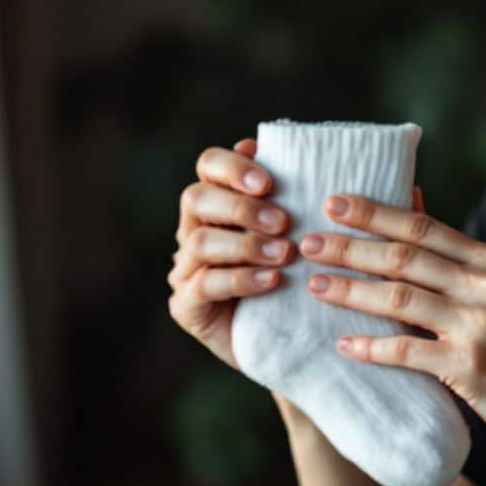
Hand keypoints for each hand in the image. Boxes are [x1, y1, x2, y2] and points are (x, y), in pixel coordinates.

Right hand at [167, 137, 297, 369]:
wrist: (291, 338)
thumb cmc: (296, 272)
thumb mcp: (300, 230)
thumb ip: (293, 192)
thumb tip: (276, 147)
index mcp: (218, 201)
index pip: (209, 165)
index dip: (233, 166)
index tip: (269, 182)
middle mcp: (194, 229)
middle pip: (197, 198)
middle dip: (242, 206)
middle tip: (284, 222)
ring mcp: (185, 269)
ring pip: (200, 241)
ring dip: (247, 244)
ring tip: (285, 254)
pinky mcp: (186, 306)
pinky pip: (204, 285)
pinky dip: (241, 279)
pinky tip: (272, 281)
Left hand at [297, 191, 485, 468]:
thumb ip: (458, 264)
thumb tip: (412, 214)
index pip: (423, 226)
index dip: (375, 212)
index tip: (332, 202)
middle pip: (404, 255)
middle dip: (350, 246)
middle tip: (307, 241)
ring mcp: (479, 324)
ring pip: (399, 297)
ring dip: (351, 290)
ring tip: (313, 286)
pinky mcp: (471, 366)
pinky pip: (408, 351)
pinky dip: (372, 347)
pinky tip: (343, 345)